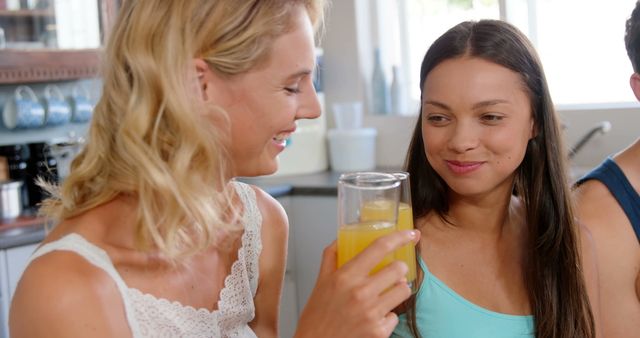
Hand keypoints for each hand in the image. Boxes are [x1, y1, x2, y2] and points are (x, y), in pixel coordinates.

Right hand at [294, 230, 419, 337]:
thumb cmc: (316, 315)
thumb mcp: (320, 281)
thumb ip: (332, 256)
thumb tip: (343, 238)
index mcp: (345, 276)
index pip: (379, 247)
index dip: (400, 237)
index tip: (411, 233)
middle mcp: (360, 293)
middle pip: (399, 269)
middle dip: (398, 269)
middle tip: (391, 272)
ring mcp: (371, 313)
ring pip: (404, 290)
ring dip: (397, 290)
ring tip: (384, 294)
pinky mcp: (379, 332)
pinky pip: (395, 315)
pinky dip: (387, 315)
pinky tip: (374, 317)